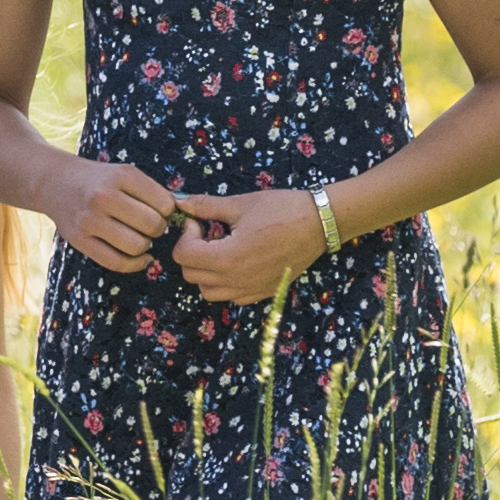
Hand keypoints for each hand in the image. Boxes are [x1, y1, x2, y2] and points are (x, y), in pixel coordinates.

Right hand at [54, 156, 183, 275]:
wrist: (55, 182)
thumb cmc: (100, 180)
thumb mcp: (125, 173)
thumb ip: (153, 192)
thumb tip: (182, 215)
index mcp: (122, 176)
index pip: (165, 204)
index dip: (167, 212)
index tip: (157, 210)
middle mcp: (104, 197)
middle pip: (152, 226)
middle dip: (157, 229)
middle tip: (148, 225)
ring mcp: (89, 220)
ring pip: (137, 246)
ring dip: (145, 246)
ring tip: (138, 237)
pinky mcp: (79, 240)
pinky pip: (117, 262)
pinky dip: (135, 264)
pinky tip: (139, 257)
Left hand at [165, 188, 334, 308]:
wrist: (320, 224)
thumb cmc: (282, 210)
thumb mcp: (241, 204)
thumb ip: (206, 206)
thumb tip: (180, 202)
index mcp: (227, 258)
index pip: (182, 255)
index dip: (185, 234)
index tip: (199, 221)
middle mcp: (236, 280)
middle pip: (190, 274)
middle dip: (191, 251)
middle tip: (208, 232)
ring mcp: (250, 290)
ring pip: (208, 290)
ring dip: (205, 270)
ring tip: (220, 248)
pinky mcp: (263, 293)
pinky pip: (231, 297)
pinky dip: (225, 283)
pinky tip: (236, 261)